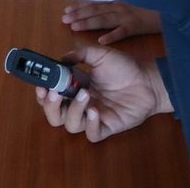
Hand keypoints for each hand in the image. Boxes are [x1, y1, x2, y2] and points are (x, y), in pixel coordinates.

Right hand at [36, 46, 171, 142]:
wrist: (148, 80)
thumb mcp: (100, 55)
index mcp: (75, 88)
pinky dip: (90, 125)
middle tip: (56, 93)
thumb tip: (61, 58)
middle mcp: (81, 105)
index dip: (42, 95)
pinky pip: (92, 135)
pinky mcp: (107, 127)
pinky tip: (95, 111)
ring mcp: (93, 118)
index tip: (41, 86)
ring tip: (85, 94)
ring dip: (74, 110)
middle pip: (55, 116)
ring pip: (71, 125)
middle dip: (51, 106)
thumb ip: (80, 55)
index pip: (51, 97)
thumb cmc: (124, 68)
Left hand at [63, 2, 161, 43]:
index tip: (65, 9)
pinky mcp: (137, 25)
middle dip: (78, 14)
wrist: (172, 7)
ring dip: (88, 22)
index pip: (95, 3)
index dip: (80, 6)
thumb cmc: (152, 6)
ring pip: (104, 18)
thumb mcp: (133, 1)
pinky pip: (122, 31)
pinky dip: (112, 35)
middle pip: (95, 10)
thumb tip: (101, 9)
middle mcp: (120, 5)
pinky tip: (101, 41)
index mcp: (118, 0)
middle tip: (63, 19)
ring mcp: (128, 15)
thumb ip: (118, 4)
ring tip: (74, 26)